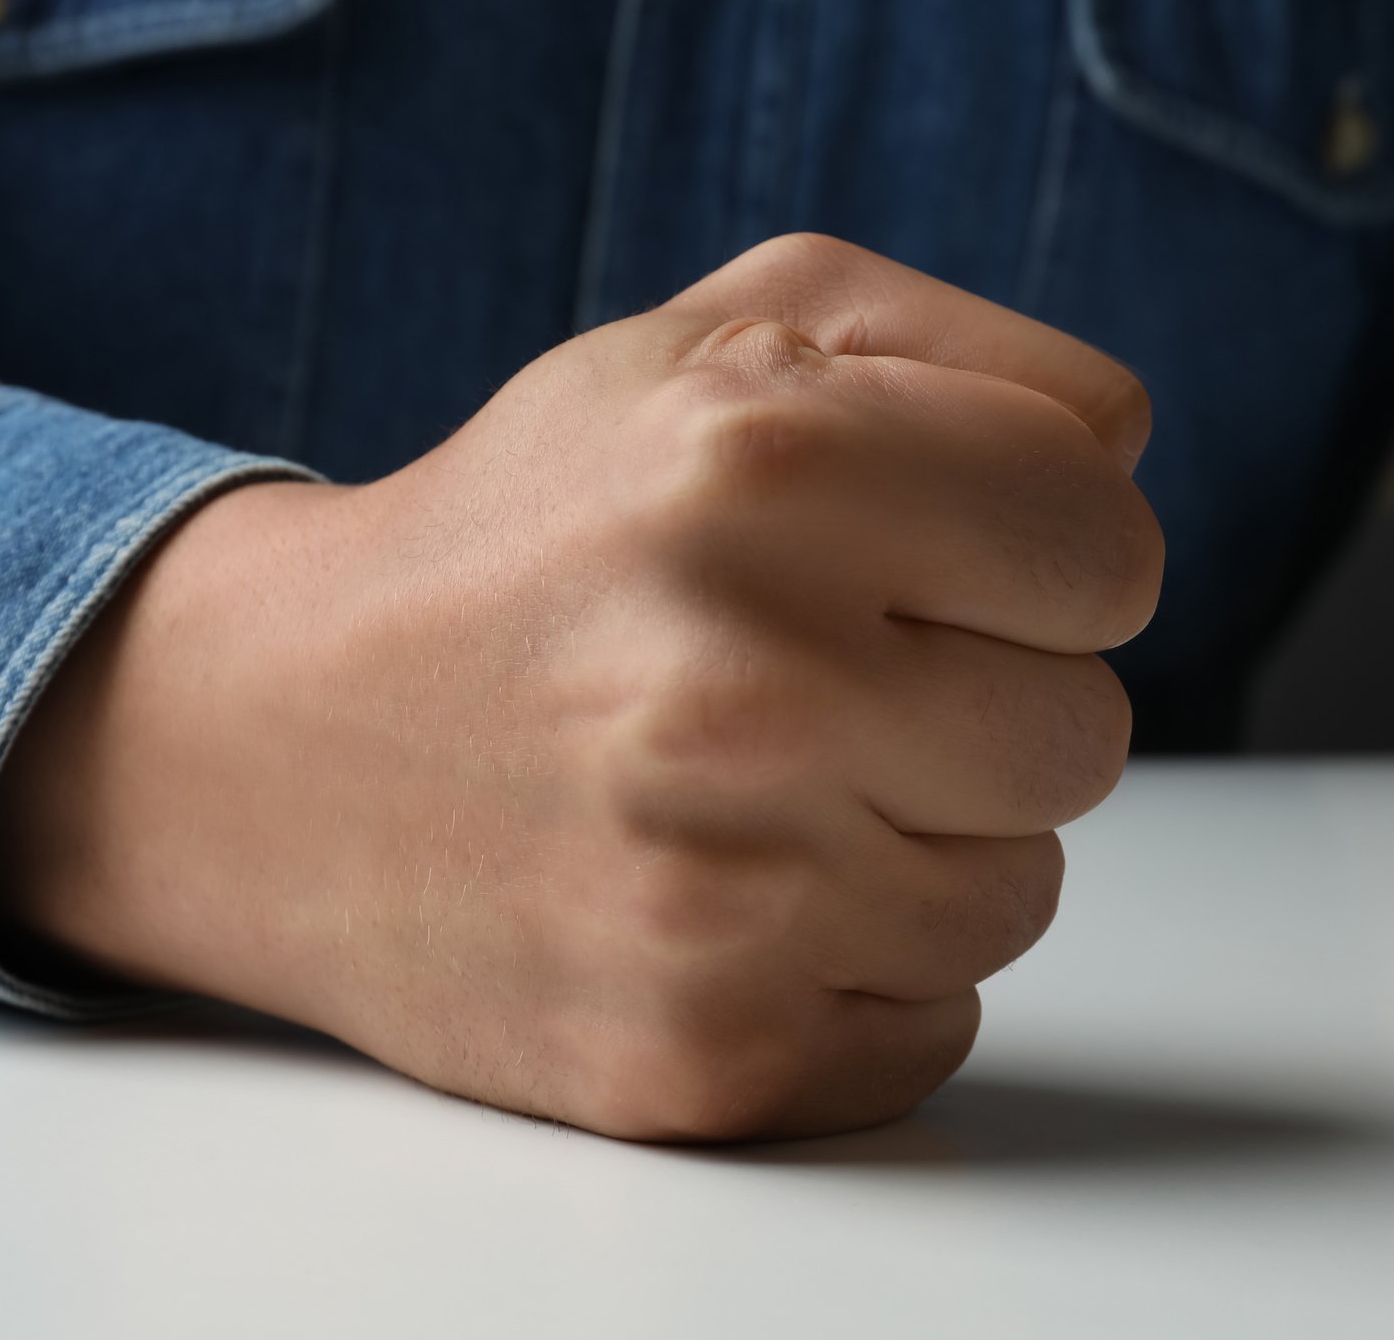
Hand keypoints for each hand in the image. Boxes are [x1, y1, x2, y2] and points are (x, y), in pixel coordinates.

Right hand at [0, 234, 1161, 1140]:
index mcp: (765, 461)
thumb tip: (1124, 453)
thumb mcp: (729, 336)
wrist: (270, 746)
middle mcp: (744, 681)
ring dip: (925, 841)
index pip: (1111, 547)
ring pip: (1022, 892)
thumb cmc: (542, 526)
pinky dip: (861, 969)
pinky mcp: (700, 1057)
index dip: (1041, 553)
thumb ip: (973, 352)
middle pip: (1087, 734)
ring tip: (764, 783)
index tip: (938, 562)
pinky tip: (733, 892)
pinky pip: (940, 1026)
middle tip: (828, 676)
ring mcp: (722, 892)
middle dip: (984, 698)